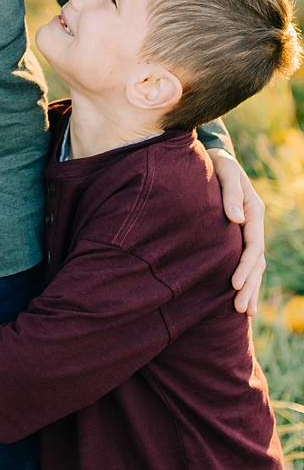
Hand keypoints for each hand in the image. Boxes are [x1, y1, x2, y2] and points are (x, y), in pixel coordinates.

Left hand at [208, 149, 264, 313]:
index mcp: (254, 210)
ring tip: (245, 312)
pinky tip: (240, 296)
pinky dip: (245, 279)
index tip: (236, 285)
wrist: (214, 157)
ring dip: (250, 288)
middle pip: (256, 261)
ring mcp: (247, 230)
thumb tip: (237, 219)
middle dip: (250, 286)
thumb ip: (230, 193)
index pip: (253, 246)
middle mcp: (253, 223)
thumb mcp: (225, 171)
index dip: (246, 267)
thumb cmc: (217, 162)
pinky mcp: (236, 234)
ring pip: (254, 265)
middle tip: (241, 309)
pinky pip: (244, 261)